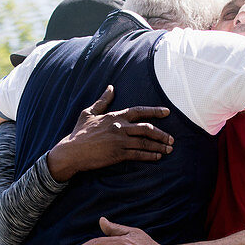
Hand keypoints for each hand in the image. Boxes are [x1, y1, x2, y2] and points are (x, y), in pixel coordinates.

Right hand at [46, 86, 173, 180]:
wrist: (72, 151)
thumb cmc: (80, 132)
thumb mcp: (89, 113)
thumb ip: (102, 101)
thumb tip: (110, 87)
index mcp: (115, 116)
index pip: (139, 111)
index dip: (155, 111)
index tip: (167, 112)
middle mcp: (120, 127)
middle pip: (147, 129)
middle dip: (162, 134)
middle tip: (171, 138)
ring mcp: (120, 141)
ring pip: (145, 143)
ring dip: (159, 146)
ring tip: (169, 149)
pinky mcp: (118, 154)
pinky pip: (138, 154)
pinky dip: (150, 155)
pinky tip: (158, 156)